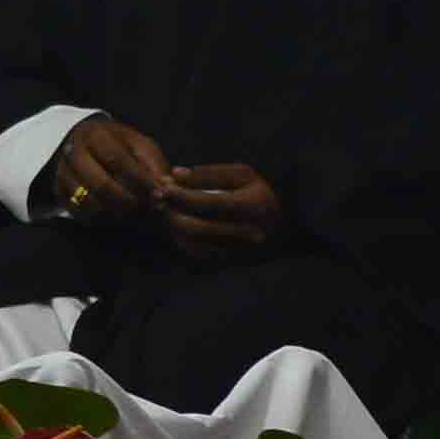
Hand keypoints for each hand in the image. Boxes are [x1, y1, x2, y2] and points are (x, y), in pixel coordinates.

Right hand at [41, 116, 178, 229]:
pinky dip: (103, 221)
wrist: (87, 145)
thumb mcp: (141, 146)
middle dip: (129, 202)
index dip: (141, 181)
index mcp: (95, 135)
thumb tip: (165, 189)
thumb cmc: (121, 146)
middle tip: (149, 211)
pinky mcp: (59, 192)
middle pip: (100, 185)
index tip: (160, 195)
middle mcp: (73, 153)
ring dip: (117, 215)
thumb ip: (154, 166)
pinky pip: (80, 214)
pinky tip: (120, 218)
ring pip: (89, 203)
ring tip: (137, 216)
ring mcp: (62, 173)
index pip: (118, 160)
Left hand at [153, 161, 285, 259]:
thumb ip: (209, 174)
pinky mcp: (229, 264)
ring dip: (172, 227)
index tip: (163, 184)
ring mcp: (239, 253)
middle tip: (157, 197)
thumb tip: (175, 174)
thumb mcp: (242, 175)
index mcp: (253, 206)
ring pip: (194, 245)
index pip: (209, 203)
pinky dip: (180, 241)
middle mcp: (248, 234)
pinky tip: (173, 226)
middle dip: (172, 211)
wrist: (282, 229)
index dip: (182, 194)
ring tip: (162, 209)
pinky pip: (197, 256)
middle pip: (198, 227)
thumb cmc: (259, 194)